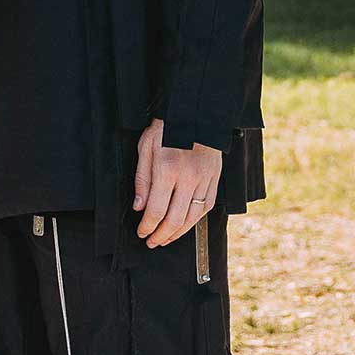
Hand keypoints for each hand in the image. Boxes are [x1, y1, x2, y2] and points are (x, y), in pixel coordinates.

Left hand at [133, 117, 220, 247]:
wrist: (196, 112)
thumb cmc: (167, 128)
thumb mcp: (146, 148)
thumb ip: (142, 179)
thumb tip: (140, 207)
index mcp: (168, 169)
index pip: (156, 210)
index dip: (147, 227)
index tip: (141, 232)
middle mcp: (189, 177)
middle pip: (175, 219)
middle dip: (161, 235)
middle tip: (151, 242)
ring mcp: (205, 179)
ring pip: (192, 217)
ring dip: (178, 233)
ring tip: (166, 238)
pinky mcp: (215, 178)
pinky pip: (207, 207)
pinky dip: (195, 221)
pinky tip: (184, 225)